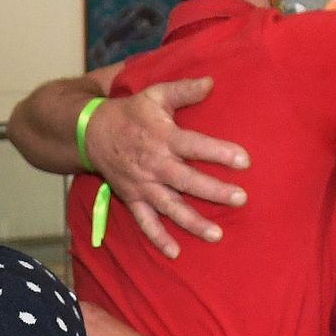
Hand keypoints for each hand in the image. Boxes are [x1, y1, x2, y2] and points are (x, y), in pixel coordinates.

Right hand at [83, 78, 248, 257]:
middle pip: (187, 180)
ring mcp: (143, 184)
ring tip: (216, 235)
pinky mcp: (132, 198)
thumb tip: (212, 82)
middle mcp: (155, 164)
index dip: (219, 152)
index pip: (195, 146)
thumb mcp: (155, 94)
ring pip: (170, 206)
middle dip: (213, 191)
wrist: (91, 133)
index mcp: (163, 137)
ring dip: (192, 221)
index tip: (244, 161)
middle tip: (240, 199)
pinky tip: (175, 252)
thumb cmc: (130, 112)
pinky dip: (158, 238)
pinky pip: (145, 222)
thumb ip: (184, 90)